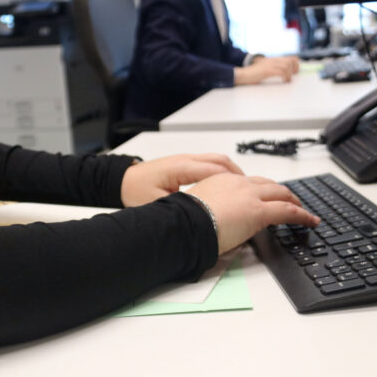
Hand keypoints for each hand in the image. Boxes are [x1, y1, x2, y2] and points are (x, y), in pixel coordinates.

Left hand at [121, 154, 243, 206]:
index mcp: (181, 168)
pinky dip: (225, 172)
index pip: (214, 170)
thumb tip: (198, 217)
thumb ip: (178, 208)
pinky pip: (211, 164)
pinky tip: (230, 185)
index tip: (248, 191)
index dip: (234, 180)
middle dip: (240, 175)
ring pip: (218, 161)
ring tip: (247, 189)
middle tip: (254, 190)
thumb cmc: (135, 191)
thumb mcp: (156, 204)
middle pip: (221, 161)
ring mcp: (187, 160)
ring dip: (234, 173)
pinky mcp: (186, 164)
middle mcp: (187, 160)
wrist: (122, 180)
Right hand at [186, 173, 319, 254]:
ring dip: (294, 201)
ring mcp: (250, 196)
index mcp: (221, 181)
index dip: (261, 189)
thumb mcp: (198, 209)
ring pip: (281, 194)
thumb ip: (212, 209)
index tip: (265, 195)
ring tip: (302, 211)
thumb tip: (218, 221)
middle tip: (289, 201)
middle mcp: (239, 184)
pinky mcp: (259, 211)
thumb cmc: (185, 221)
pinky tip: (309, 221)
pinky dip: (302, 215)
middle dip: (281, 192)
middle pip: (268, 184)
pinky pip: (288, 211)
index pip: (248, 182)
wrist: (185, 223)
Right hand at [234, 56, 299, 84]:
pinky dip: (285, 77)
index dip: (295, 64)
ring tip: (287, 80)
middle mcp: (273, 60)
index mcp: (273, 59)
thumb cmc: (252, 74)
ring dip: (289, 74)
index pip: (290, 57)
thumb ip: (272, 68)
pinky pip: (281, 72)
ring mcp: (270, 64)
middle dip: (294, 69)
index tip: (295, 72)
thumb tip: (282, 73)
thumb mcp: (264, 68)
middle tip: (292, 77)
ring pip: (287, 66)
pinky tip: (284, 81)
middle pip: (290, 61)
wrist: (243, 74)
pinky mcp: (267, 70)